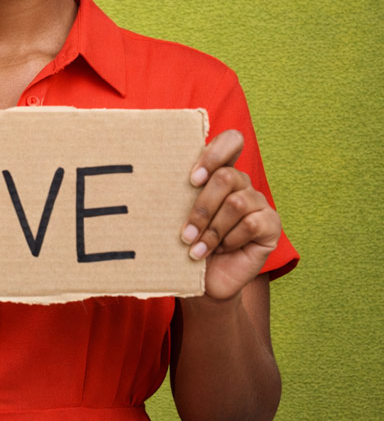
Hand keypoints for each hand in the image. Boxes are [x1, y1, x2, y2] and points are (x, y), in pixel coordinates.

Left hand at [181, 130, 280, 300]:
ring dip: (212, 230)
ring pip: (236, 202)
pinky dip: (230, 240)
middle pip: (226, 176)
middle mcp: (241, 182)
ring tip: (196, 247)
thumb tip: (149, 179)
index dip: (214, 154)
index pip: (231, 141)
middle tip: (185, 233)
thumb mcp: (179, 213)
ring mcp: (259, 201)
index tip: (193, 179)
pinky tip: (220, 250)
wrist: (206, 280)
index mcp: (219, 171)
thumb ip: (178, 192)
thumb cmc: (189, 242)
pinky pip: (251, 224)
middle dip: (202, 207)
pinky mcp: (270, 224)